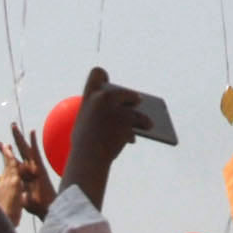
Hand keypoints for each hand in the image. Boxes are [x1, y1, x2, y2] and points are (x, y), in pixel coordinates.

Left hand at [0, 127, 54, 222]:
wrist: (46, 208)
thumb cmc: (34, 205)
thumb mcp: (17, 198)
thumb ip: (7, 192)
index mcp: (21, 175)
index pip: (11, 162)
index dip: (4, 153)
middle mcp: (27, 169)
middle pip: (17, 152)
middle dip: (8, 143)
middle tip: (2, 132)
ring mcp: (33, 166)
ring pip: (24, 148)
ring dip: (19, 137)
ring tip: (13, 126)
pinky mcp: (39, 166)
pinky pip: (36, 151)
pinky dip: (34, 141)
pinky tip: (32, 131)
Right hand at [64, 66, 143, 200]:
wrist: (88, 157)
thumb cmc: (83, 146)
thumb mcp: (86, 127)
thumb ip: (97, 117)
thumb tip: (114, 117)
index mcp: (89, 96)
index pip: (96, 74)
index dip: (102, 77)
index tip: (107, 79)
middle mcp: (103, 97)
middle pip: (122, 92)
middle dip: (130, 97)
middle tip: (137, 100)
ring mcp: (117, 107)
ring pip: (135, 109)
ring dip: (142, 115)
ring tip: (148, 121)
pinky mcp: (129, 118)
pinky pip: (141, 120)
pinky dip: (143, 126)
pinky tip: (148, 129)